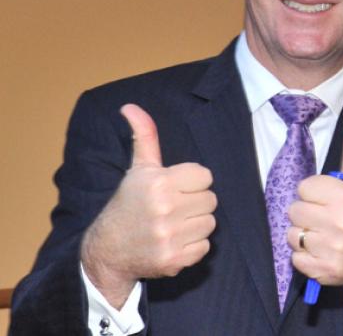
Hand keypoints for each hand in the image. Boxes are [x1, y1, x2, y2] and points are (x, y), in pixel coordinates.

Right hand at [80, 104, 216, 307]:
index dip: (192, 182)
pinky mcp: (174, 260)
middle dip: (195, 202)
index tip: (174, 188)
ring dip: (195, 224)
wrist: (107, 250)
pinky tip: (173, 242)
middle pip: (211, 200)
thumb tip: (130, 106)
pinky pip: (204, 247)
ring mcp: (169, 237)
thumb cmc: (128, 204)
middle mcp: (165, 209)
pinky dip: (192, 246)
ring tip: (173, 224)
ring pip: (210, 223)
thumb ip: (145, 136)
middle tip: (173, 207)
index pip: (205, 176)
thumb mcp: (138, 169)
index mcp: (160, 182)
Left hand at [288, 116, 342, 295]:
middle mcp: (339, 222)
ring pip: (291, 234)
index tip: (329, 200)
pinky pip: (295, 258)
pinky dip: (304, 257)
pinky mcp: (323, 270)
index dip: (314, 193)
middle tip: (325, 218)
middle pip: (295, 210)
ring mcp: (331, 248)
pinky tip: (322, 252)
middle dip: (307, 213)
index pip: (304, 187)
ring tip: (323, 235)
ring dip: (303, 235)